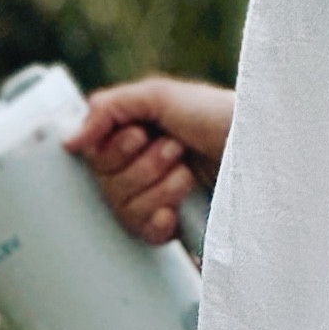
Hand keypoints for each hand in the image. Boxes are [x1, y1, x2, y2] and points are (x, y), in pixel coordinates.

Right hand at [65, 74, 234, 244]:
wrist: (260, 148)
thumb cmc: (218, 114)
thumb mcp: (160, 95)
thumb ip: (109, 109)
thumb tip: (69, 141)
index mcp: (133, 136)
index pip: (92, 157)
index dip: (113, 150)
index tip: (141, 135)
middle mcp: (140, 167)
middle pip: (105, 185)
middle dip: (142, 166)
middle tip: (175, 150)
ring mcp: (156, 197)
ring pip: (123, 210)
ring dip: (157, 188)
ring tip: (186, 173)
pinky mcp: (174, 223)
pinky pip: (143, 234)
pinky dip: (158, 221)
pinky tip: (175, 211)